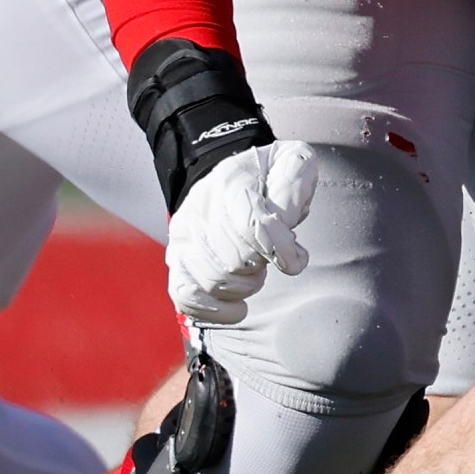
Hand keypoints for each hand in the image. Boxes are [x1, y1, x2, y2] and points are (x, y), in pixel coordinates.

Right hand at [165, 139, 317, 324]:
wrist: (231, 178)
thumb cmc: (269, 176)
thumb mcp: (292, 163)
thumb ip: (294, 184)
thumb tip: (287, 221)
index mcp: (230, 182)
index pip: (252, 226)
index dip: (279, 249)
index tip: (296, 259)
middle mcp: (199, 211)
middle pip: (235, 259)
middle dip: (262, 265)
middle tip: (271, 256)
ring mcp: (183, 238)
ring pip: (215, 281)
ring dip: (246, 285)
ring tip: (255, 269)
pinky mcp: (177, 262)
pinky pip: (186, 297)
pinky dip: (215, 310)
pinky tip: (239, 307)